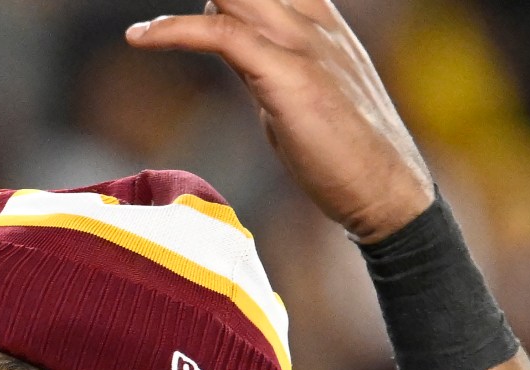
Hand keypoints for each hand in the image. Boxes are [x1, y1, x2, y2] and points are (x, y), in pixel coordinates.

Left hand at [128, 1, 433, 242]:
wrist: (389, 191)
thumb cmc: (346, 152)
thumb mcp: (300, 90)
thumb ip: (266, 63)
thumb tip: (236, 54)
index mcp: (319, 19)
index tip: (200, 4)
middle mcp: (312, 21)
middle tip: (161, 21)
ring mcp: (303, 43)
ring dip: (188, 8)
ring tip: (148, 29)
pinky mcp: (288, 75)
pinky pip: (221, 34)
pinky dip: (173, 30)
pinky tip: (140, 37)